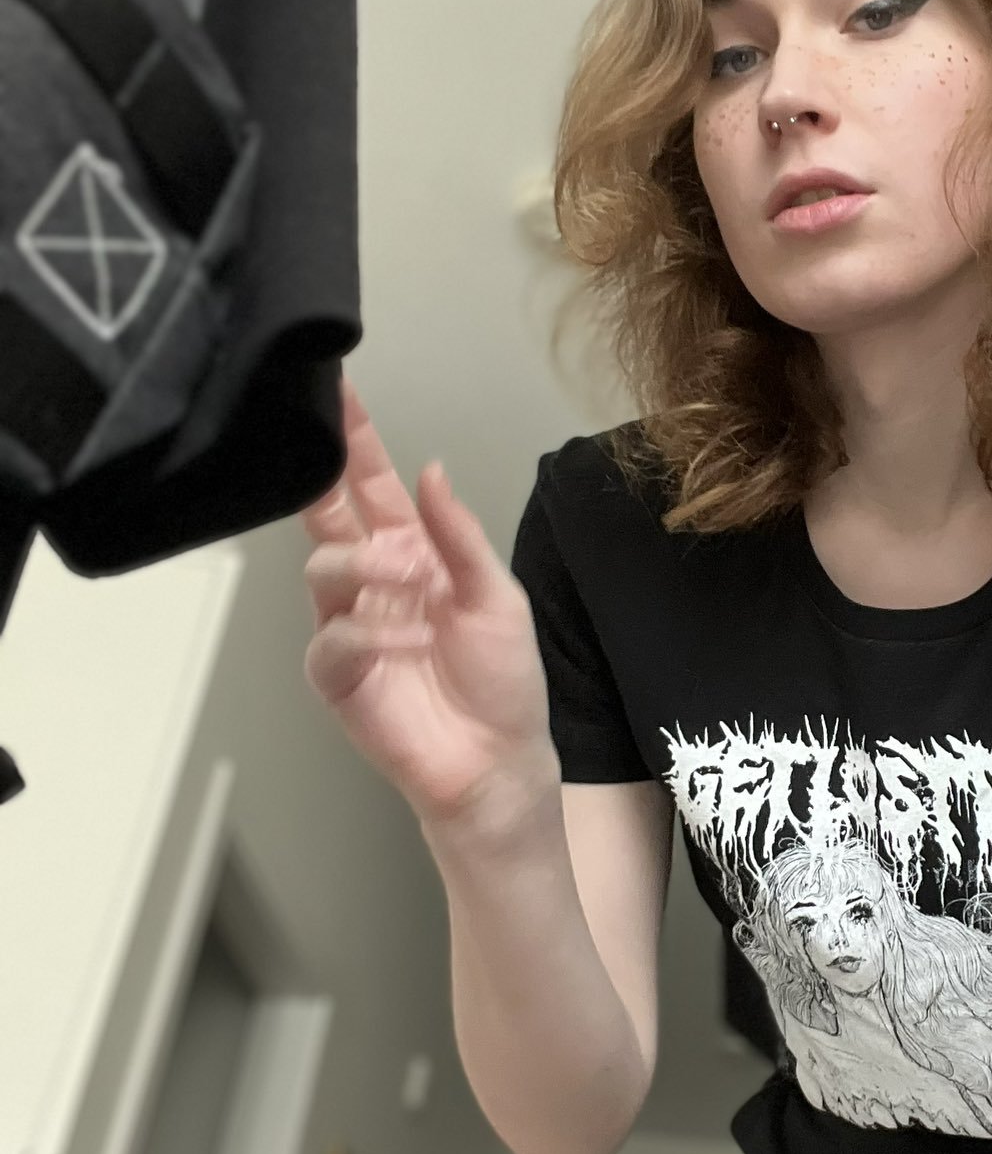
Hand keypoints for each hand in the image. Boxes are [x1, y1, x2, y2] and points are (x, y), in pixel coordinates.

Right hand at [300, 375, 558, 833]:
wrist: (499, 761)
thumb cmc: (504, 682)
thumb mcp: (497, 596)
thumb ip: (459, 535)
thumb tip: (430, 470)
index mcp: (415, 554)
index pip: (374, 488)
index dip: (355, 444)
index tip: (339, 392)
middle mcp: (375, 583)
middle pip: (331, 517)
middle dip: (327, 480)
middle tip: (333, 454)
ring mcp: (351, 627)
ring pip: (324, 570)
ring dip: (366, 564)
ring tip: (413, 579)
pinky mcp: (339, 678)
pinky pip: (331, 640)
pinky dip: (369, 633)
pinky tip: (410, 639)